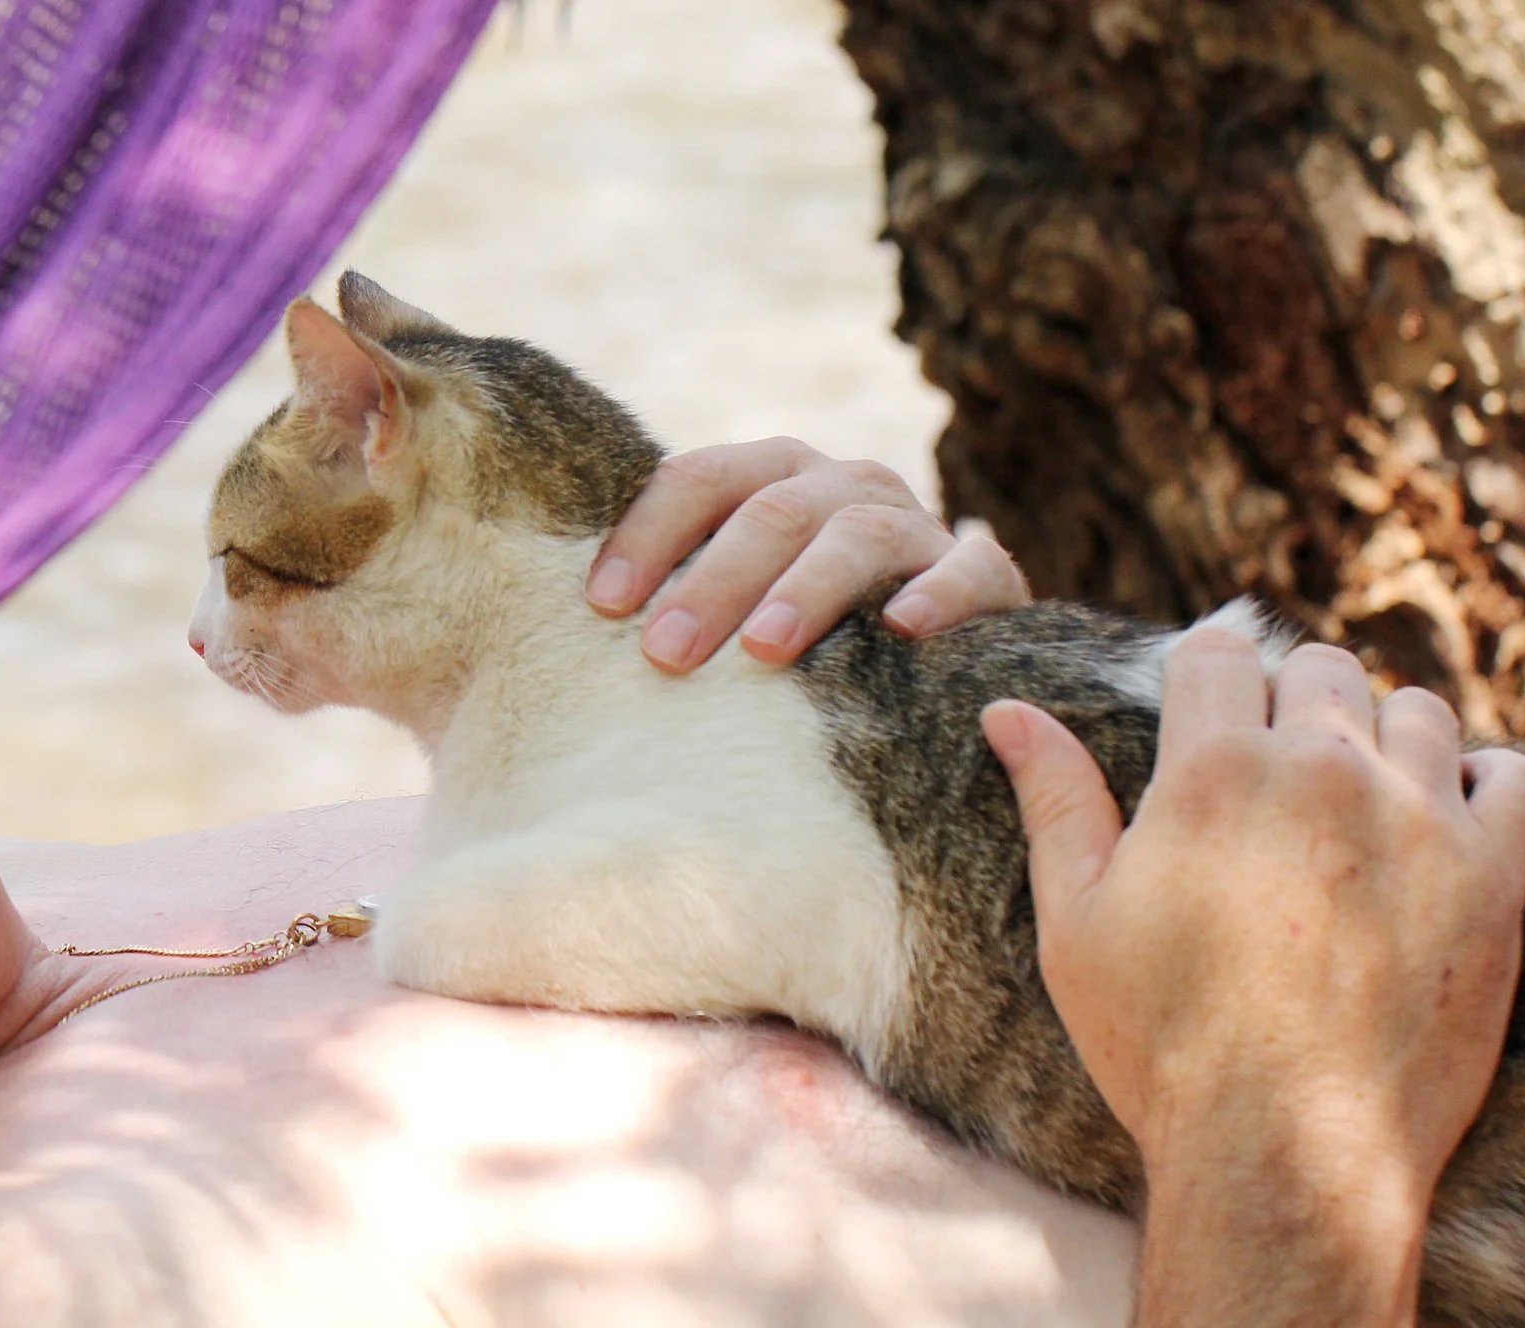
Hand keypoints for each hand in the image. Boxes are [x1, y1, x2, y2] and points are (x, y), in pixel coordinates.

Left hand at [587, 437, 1027, 671]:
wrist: (935, 651)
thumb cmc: (790, 640)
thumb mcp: (725, 607)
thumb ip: (660, 603)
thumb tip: (537, 640)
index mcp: (767, 476)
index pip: (697, 479)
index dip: (646, 535)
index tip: (601, 605)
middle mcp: (839, 483)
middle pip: (769, 510)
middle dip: (711, 581)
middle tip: (663, 654)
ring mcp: (914, 521)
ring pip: (855, 534)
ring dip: (804, 590)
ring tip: (762, 650)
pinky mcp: (987, 571)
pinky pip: (969, 568)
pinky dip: (936, 593)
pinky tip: (900, 630)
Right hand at [984, 635, 1524, 1327]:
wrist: (1284, 1150)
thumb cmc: (1160, 1041)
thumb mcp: (1075, 921)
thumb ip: (1055, 800)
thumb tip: (1008, 711)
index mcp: (1213, 771)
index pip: (1217, 652)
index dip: (1201, 677)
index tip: (1199, 718)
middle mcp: (1324, 770)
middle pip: (1320, 668)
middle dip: (1289, 704)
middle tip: (1270, 779)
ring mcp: (1420, 818)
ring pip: (1417, 711)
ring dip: (1382, 737)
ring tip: (1352, 802)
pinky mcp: (1494, 878)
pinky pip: (1514, 777)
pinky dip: (1483, 784)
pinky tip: (1443, 822)